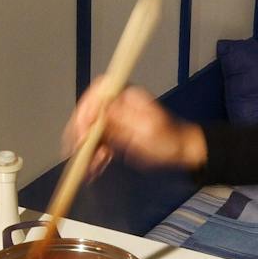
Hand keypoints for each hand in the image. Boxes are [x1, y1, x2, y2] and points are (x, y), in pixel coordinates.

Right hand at [63, 81, 206, 178]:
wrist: (178, 152)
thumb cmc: (168, 139)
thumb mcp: (147, 130)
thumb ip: (123, 119)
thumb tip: (102, 109)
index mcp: (128, 95)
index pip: (99, 90)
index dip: (87, 106)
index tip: (84, 128)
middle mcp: (118, 102)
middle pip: (89, 110)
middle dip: (82, 132)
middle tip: (79, 151)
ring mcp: (114, 117)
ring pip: (89, 129)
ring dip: (86, 148)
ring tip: (90, 167)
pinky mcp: (113, 131)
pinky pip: (96, 141)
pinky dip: (93, 155)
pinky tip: (95, 168)